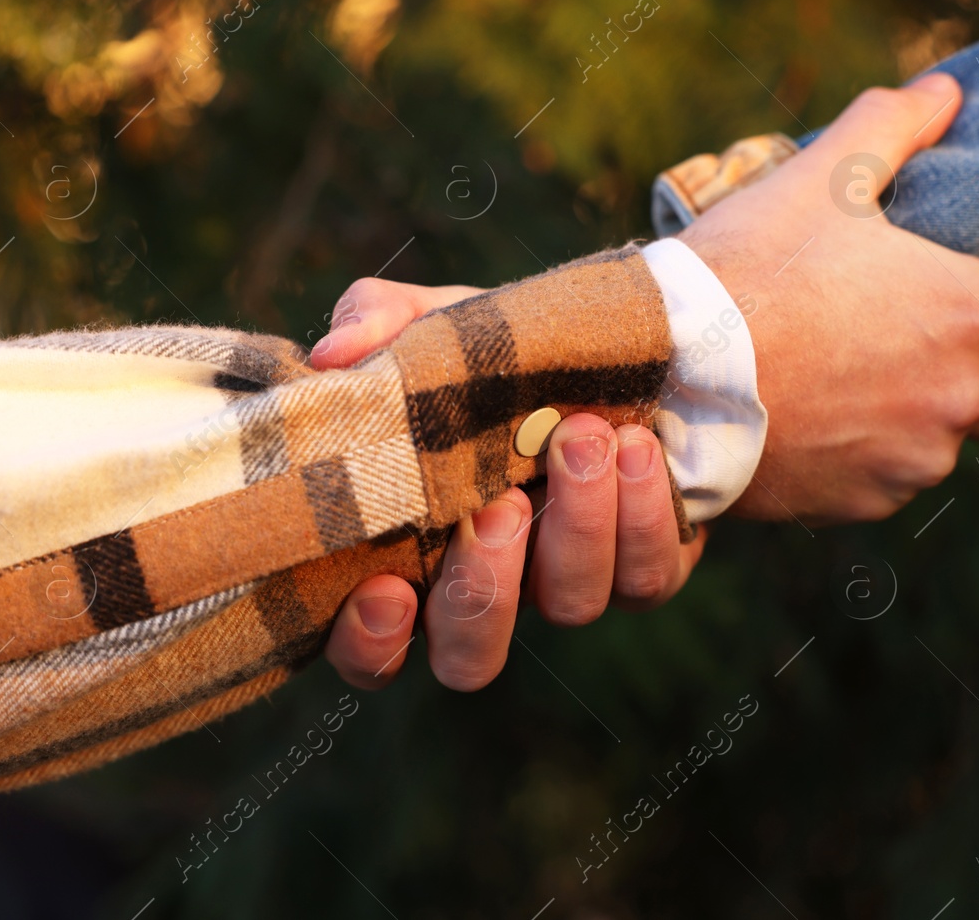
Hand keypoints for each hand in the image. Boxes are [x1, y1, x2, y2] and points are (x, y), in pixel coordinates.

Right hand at [309, 277, 708, 691]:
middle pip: (470, 657)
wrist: (621, 341)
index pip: (372, 647)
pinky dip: (642, 512)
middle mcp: (492, 588)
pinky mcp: (645, 568)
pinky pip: (647, 576)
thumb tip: (331, 355)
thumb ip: (377, 321)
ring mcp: (568, 585)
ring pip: (569, 605)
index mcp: (415, 552)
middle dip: (482, 588)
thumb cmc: (501, 351)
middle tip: (500, 504)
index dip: (372, 643)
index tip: (387, 589)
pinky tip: (636, 445)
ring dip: (578, 524)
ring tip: (584, 434)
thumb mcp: (435, 323)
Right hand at [678, 73, 978, 522]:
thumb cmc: (747, 268)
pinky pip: (886, 481)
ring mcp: (910, 463)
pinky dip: (862, 455)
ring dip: (913, 416)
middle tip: (899, 335)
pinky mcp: (861, 505)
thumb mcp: (818, 178)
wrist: (661, 372)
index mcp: (971, 317)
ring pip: (941, 443)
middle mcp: (958, 401)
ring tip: (841, 372)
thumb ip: (893, 127)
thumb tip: (944, 91)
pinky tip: (810, 414)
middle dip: (966, 373)